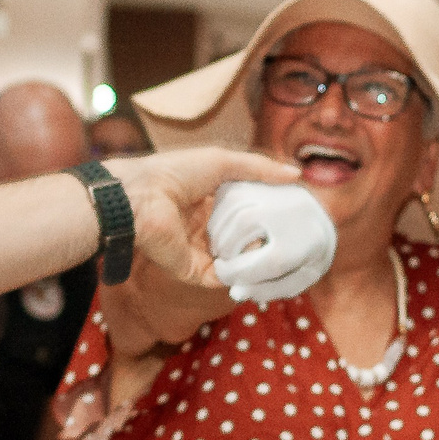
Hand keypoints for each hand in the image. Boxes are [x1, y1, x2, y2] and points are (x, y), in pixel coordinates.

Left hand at [106, 148, 301, 288]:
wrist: (141, 197)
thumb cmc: (176, 172)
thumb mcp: (223, 162)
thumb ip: (259, 169)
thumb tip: (296, 174)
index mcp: (210, 201)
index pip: (245, 213)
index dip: (268, 214)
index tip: (295, 217)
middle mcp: (205, 228)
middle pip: (242, 239)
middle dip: (266, 241)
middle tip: (297, 242)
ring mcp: (200, 251)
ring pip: (236, 262)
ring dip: (258, 261)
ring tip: (287, 256)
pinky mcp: (193, 271)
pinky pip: (223, 278)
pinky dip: (243, 275)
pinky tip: (265, 268)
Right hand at [208, 181, 338, 303]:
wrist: (319, 224)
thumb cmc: (304, 260)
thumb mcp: (293, 281)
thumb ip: (266, 290)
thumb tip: (234, 293)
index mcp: (308, 241)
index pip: (267, 262)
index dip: (236, 273)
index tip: (222, 277)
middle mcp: (296, 209)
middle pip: (245, 222)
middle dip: (225, 247)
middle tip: (220, 261)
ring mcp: (281, 191)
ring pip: (236, 202)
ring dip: (218, 228)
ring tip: (219, 247)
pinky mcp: (267, 180)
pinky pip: (232, 190)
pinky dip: (218, 210)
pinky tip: (219, 228)